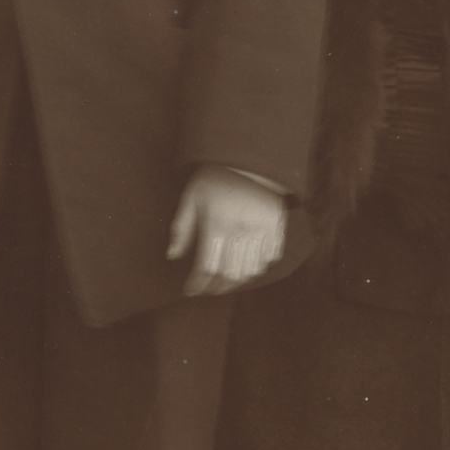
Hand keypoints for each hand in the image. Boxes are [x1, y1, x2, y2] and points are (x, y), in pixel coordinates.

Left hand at [170, 165, 285, 293]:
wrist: (249, 161)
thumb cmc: (215, 179)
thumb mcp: (191, 197)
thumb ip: (182, 228)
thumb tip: (172, 255)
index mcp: (217, 223)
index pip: (207, 266)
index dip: (198, 283)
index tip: (191, 289)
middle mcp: (241, 230)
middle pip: (230, 274)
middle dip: (216, 287)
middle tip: (208, 289)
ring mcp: (262, 231)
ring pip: (250, 271)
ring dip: (236, 282)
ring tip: (224, 283)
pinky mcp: (276, 228)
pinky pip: (268, 259)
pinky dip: (256, 268)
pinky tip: (245, 268)